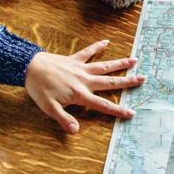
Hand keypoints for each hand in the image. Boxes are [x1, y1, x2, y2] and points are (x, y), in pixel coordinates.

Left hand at [24, 41, 142, 133]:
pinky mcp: (74, 59)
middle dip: (128, 82)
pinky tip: (107, 42)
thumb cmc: (39, 89)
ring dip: (120, 63)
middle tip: (143, 79)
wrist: (30, 67)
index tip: (131, 112)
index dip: (118, 110)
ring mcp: (81, 68)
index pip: (103, 105)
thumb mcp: (50, 108)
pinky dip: (97, 46)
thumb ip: (64, 119)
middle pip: (111, 82)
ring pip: (104, 66)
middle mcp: (85, 80)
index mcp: (80, 94)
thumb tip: (76, 131)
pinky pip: (88, 52)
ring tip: (134, 59)